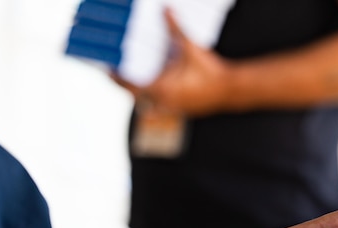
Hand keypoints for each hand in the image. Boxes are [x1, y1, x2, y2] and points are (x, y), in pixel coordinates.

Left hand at [111, 9, 228, 115]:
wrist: (229, 91)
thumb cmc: (211, 73)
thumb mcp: (191, 49)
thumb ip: (176, 30)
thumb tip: (166, 10)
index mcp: (163, 90)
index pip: (132, 86)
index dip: (117, 77)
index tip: (107, 68)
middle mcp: (164, 102)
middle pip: (134, 95)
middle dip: (123, 84)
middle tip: (112, 70)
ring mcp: (170, 107)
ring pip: (145, 102)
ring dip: (136, 91)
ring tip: (127, 76)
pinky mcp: (177, 108)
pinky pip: (157, 104)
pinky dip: (149, 94)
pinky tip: (149, 83)